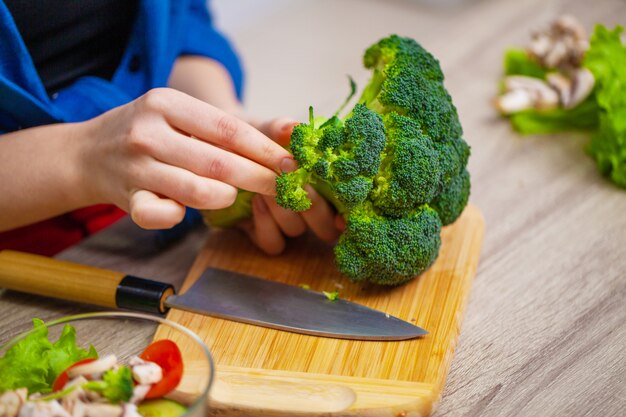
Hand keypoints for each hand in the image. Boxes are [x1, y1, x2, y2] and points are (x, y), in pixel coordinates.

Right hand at [78, 88, 295, 228]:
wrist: (87, 152)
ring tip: (237, 196)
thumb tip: (283, 141)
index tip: (290, 164)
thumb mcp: (177, 114)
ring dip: (227, 197)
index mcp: (166, 103)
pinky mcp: (125, 198)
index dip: (264, 150)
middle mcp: (148, 132)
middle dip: (259, 178)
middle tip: (284, 188)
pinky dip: (180, 216)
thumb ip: (220, 128)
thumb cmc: (148, 132)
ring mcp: (134, 166)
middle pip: (218, 162)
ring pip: (195, 189)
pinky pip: (160, 215)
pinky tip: (186, 211)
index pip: (227, 129)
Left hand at [236, 117, 343, 254]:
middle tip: (298, 183)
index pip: (346, 209)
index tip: (343, 216)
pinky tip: (256, 201)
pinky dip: (266, 224)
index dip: (347, 217)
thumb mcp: (267, 129)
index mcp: (323, 185)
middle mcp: (309, 209)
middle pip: (327, 228)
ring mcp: (285, 223)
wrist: (221, 146)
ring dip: (283, 208)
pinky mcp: (262, 233)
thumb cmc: (255, 137)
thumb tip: (295, 128)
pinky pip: (272, 243)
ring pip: (296, 231)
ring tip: (267, 183)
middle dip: (314, 208)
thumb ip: (282, 128)